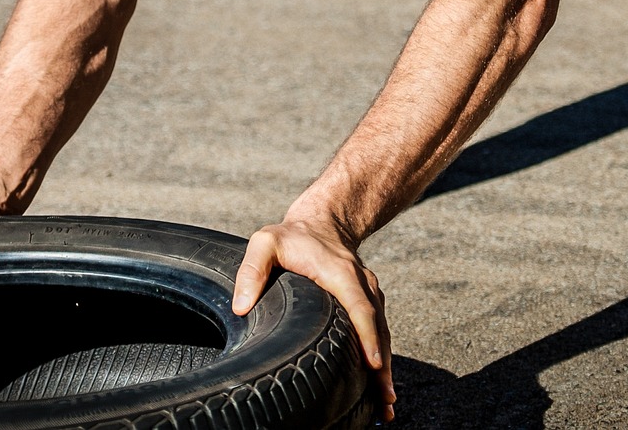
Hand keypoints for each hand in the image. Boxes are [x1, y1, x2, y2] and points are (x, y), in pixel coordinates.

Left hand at [232, 218, 394, 421]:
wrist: (322, 222)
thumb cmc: (293, 236)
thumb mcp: (265, 242)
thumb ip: (252, 269)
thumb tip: (241, 307)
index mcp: (341, 273)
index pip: (360, 306)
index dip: (368, 335)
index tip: (374, 364)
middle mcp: (362, 284)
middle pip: (378, 327)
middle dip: (383, 365)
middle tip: (385, 399)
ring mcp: (369, 293)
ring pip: (382, 332)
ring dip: (386, 369)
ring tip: (386, 404)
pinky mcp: (369, 302)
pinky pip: (379, 331)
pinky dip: (382, 357)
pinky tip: (380, 385)